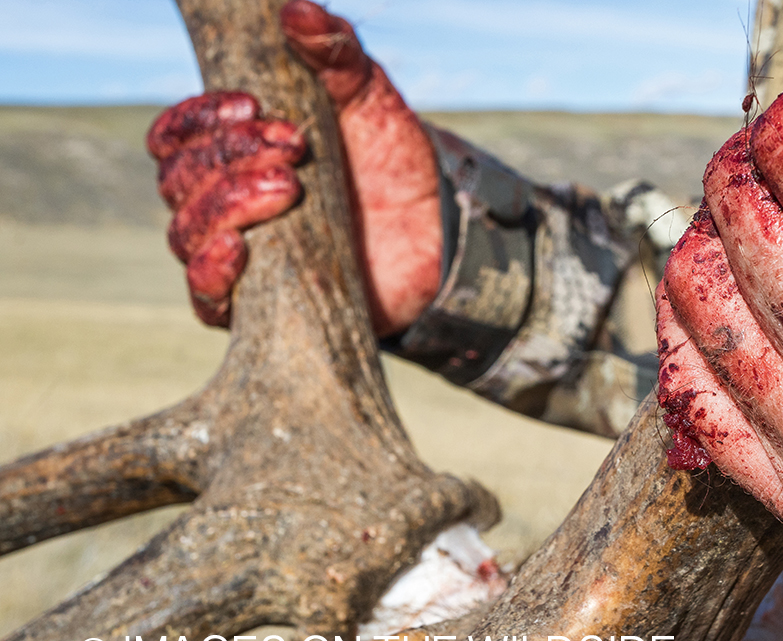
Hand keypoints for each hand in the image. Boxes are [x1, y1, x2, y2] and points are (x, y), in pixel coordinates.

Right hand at [148, 0, 442, 334]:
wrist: (441, 235)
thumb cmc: (396, 163)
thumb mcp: (371, 98)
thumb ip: (336, 53)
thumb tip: (294, 10)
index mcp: (235, 151)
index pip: (177, 135)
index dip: (200, 120)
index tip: (251, 107)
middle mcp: (223, 203)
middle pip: (178, 180)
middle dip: (229, 158)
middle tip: (295, 149)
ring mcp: (239, 257)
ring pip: (184, 233)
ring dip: (225, 206)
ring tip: (288, 188)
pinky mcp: (259, 305)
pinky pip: (205, 299)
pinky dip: (210, 274)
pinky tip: (237, 250)